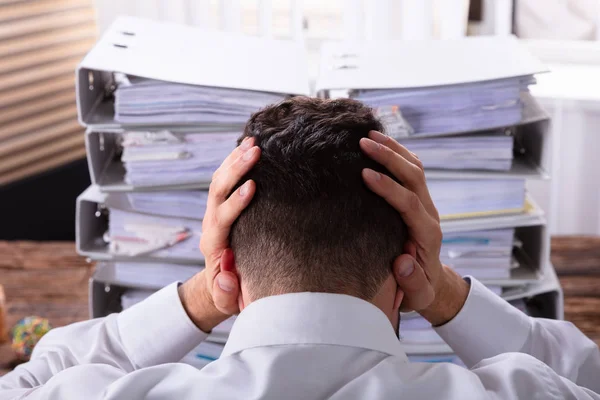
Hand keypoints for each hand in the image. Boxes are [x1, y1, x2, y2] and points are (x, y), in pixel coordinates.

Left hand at [179, 137, 259, 331]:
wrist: (219, 284)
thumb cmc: (230, 293)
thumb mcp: (227, 301)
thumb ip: (225, 293)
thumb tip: (225, 276)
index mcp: (214, 245)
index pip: (222, 219)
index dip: (235, 203)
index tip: (252, 186)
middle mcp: (211, 224)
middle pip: (217, 191)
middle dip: (235, 170)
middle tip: (255, 152)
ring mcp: (214, 212)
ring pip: (219, 181)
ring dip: (234, 160)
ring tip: (254, 142)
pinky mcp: (222, 206)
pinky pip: (224, 179)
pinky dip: (234, 161)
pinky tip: (248, 145)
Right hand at [360, 130, 468, 325]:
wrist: (432, 283)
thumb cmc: (419, 290)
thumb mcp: (417, 295)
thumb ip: (411, 281)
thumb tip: (402, 261)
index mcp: (427, 235)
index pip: (409, 204)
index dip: (389, 188)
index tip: (365, 174)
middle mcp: (429, 215)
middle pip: (414, 177)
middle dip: (390, 157)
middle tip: (364, 143)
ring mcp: (425, 205)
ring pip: (414, 169)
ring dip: (394, 150)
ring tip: (369, 134)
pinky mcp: (418, 200)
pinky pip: (412, 171)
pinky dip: (398, 154)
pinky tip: (381, 143)